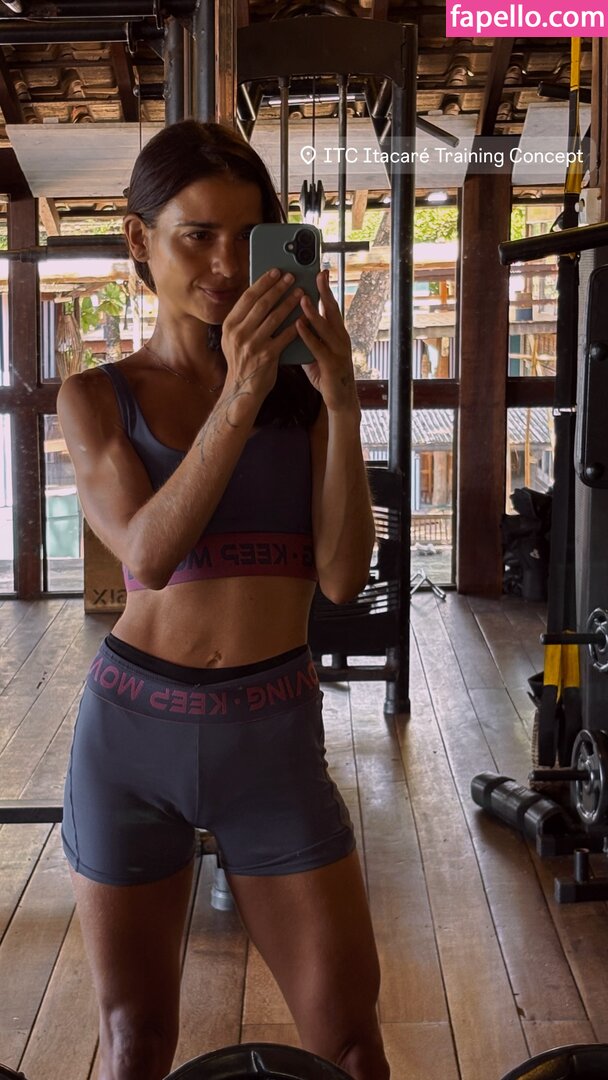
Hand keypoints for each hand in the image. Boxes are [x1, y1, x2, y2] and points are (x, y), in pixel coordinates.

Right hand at [221, 269, 303, 400]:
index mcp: (229, 325)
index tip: (275, 271)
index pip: (248, 297)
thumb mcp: (234, 338)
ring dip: (290, 302)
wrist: (243, 389)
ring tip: (301, 292)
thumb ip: (243, 319)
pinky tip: (305, 316)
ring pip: (275, 317)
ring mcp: (252, 345)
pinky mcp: (267, 356)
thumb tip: (259, 294)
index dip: (263, 282)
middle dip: (279, 288)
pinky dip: (296, 325)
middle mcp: (238, 333)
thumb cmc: (242, 361)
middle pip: (262, 304)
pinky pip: (285, 335)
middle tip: (291, 277)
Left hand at [296, 270, 359, 413]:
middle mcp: (341, 338)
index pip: (332, 307)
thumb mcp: (316, 352)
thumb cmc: (326, 374)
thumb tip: (291, 323)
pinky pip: (318, 347)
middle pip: (333, 310)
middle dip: (325, 292)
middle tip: (317, 275)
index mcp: (337, 333)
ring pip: (326, 327)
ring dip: (314, 311)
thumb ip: (307, 337)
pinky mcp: (332, 365)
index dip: (326, 290)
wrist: (340, 400)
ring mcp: (338, 351)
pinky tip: (298, 326)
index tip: (320, 273)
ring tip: (301, 298)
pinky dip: (308, 335)